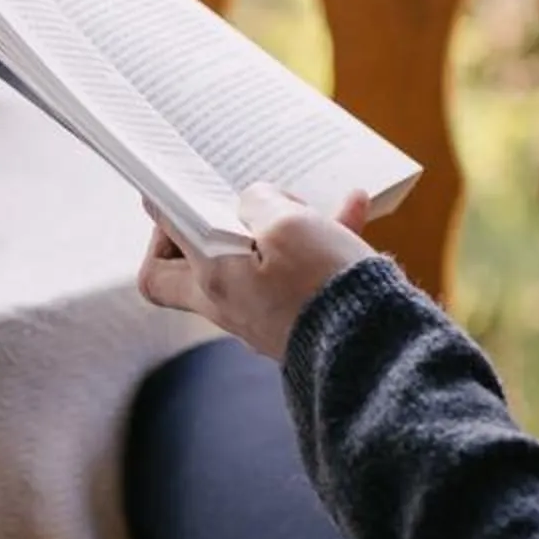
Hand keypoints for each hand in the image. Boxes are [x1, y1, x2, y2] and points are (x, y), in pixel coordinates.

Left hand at [138, 183, 373, 359]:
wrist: (378, 348)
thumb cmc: (323, 286)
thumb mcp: (288, 224)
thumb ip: (260, 202)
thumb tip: (254, 202)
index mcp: (213, 283)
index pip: (160, 260)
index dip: (163, 222)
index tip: (177, 190)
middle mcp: (232, 307)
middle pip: (191, 272)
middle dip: (204, 231)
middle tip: (222, 205)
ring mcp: (267, 316)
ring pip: (257, 263)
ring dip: (280, 225)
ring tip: (309, 197)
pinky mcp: (304, 318)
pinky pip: (301, 274)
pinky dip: (321, 242)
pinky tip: (354, 208)